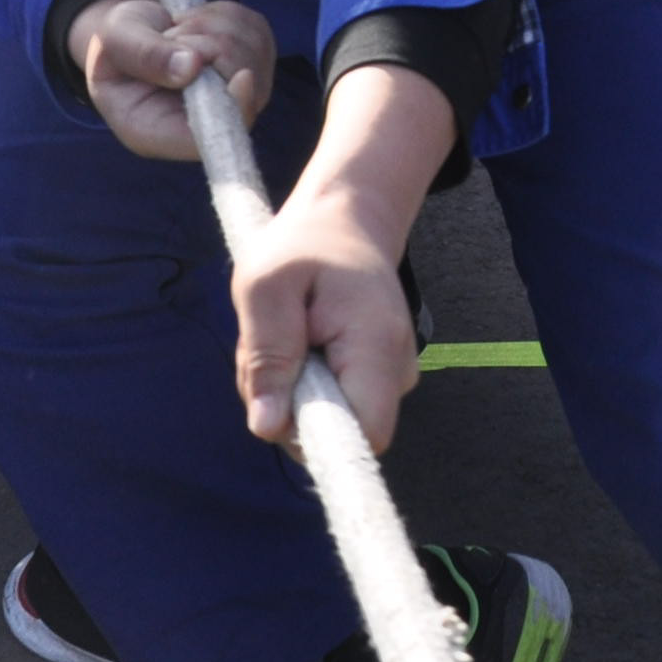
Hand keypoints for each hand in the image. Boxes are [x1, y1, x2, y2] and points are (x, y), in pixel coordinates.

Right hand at [66, 0, 275, 160]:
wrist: (130, 35)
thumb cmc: (116, 48)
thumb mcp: (115, 41)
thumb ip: (146, 55)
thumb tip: (192, 67)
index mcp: (162, 132)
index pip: (216, 137)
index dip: (237, 108)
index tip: (242, 75)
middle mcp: (204, 123)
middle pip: (247, 88)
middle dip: (212, 44)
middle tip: (173, 32)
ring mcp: (233, 96)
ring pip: (255, 53)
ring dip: (217, 24)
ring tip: (180, 27)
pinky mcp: (250, 64)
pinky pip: (258, 31)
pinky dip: (230, 15)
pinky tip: (199, 20)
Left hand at [231, 189, 420, 450]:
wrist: (345, 224)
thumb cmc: (302, 248)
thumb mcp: (265, 286)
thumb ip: (267, 355)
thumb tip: (267, 427)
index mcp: (376, 343)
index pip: (363, 434)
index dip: (316, 436)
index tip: (280, 398)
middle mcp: (396, 370)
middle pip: (333, 433)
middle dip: (284, 405)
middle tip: (265, 345)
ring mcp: (391, 379)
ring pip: (324, 423)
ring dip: (285, 391)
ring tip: (282, 334)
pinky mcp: (375, 382)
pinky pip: (327, 408)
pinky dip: (297, 385)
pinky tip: (297, 343)